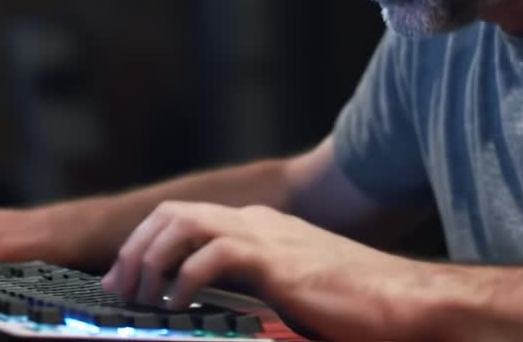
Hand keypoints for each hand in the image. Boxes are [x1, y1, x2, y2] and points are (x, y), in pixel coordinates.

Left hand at [100, 201, 421, 341]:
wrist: (404, 301)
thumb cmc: (355, 304)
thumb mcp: (291, 291)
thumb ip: (253, 289)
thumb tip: (211, 307)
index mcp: (260, 227)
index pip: (185, 217)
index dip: (146, 243)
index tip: (125, 279)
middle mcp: (258, 222)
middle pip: (174, 214)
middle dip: (136, 248)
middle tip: (118, 288)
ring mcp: (268, 237)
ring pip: (184, 224)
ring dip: (151, 258)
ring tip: (141, 295)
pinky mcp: (278, 261)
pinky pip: (214, 254)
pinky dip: (185, 277)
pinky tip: (179, 303)